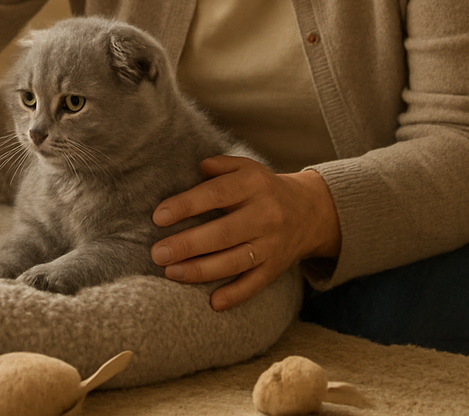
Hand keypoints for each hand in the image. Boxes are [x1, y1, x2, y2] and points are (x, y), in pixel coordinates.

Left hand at [150, 155, 339, 310]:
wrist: (310, 211)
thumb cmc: (263, 188)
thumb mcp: (246, 168)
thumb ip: (219, 165)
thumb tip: (196, 167)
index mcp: (254, 185)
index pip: (216, 194)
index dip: (186, 205)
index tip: (158, 217)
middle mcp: (265, 215)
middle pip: (223, 233)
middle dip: (187, 244)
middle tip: (157, 253)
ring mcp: (272, 244)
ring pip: (235, 261)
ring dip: (201, 270)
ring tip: (170, 272)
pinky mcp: (276, 268)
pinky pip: (255, 284)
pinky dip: (235, 295)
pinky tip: (213, 302)